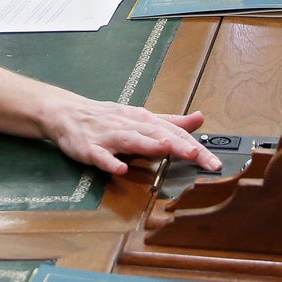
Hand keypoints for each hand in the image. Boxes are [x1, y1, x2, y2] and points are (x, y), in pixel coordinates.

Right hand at [43, 100, 220, 174]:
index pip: (173, 133)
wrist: (67, 112)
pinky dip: (110, 162)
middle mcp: (129, 125)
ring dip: (148, 145)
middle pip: (157, 135)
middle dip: (179, 145)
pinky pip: (100, 156)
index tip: (214, 162)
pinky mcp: (89, 148)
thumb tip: (200, 118)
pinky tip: (121, 169)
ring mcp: (108, 136)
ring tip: (167, 149)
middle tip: (199, 156)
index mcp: (143, 119)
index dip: (194, 147)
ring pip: (131, 140)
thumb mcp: (141, 117)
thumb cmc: (107, 117)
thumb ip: (170, 121)